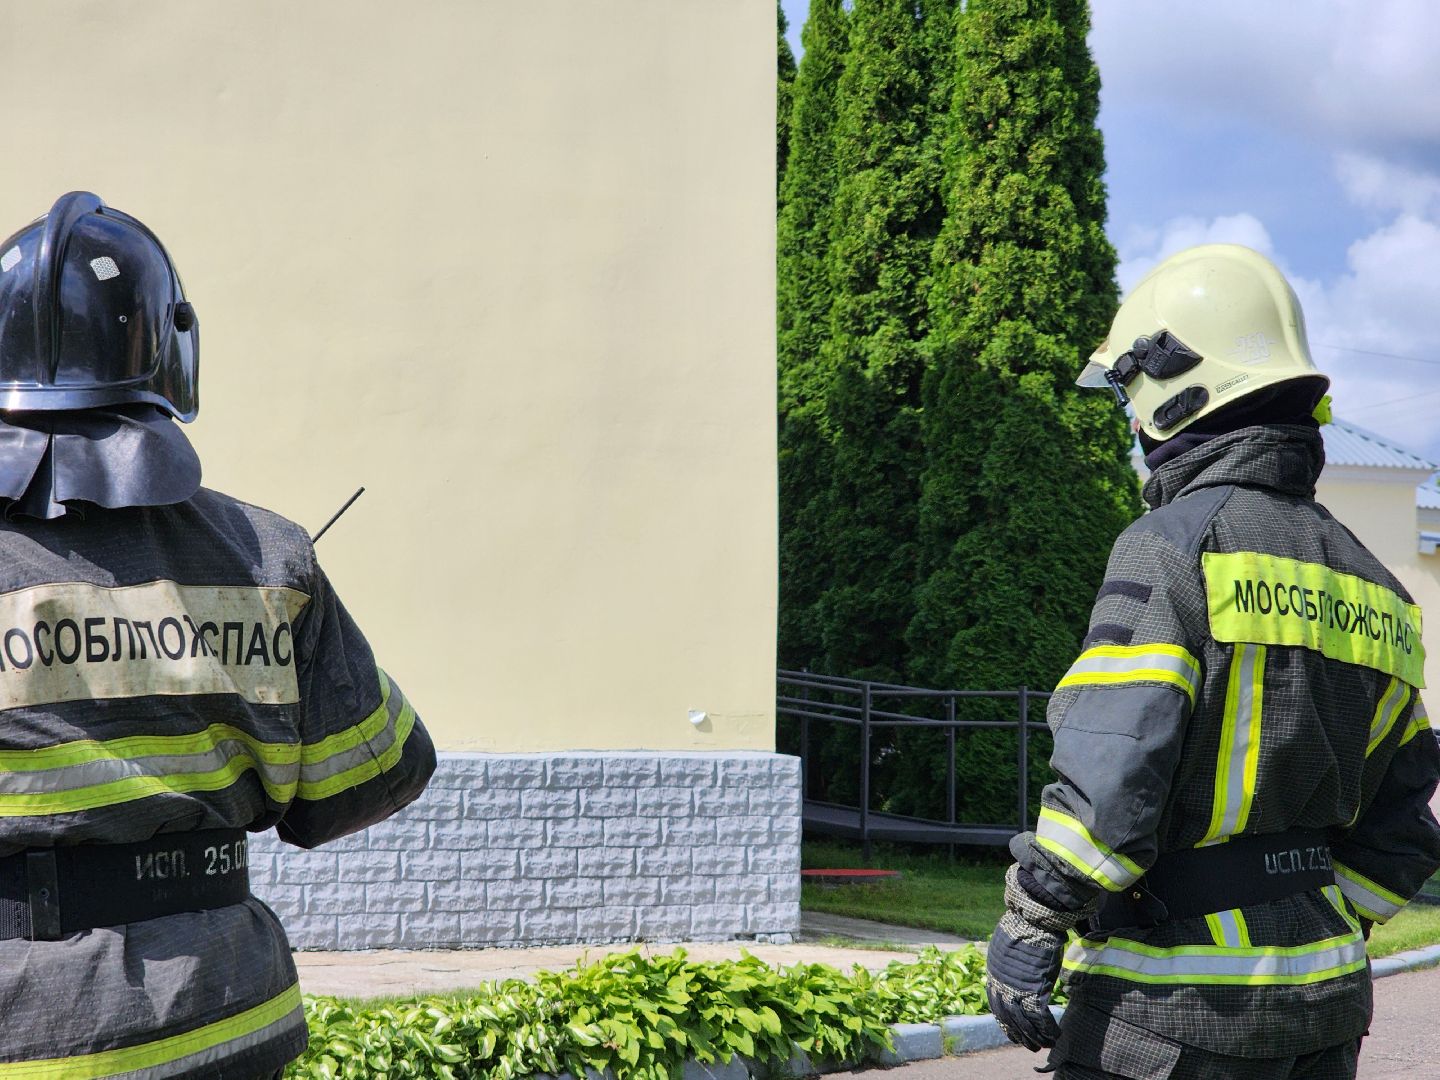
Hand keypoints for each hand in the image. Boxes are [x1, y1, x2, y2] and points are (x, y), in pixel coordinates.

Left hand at [985, 912, 1064, 1050]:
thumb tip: (1015, 968)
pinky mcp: (1034, 990)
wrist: (1032, 920)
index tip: (1012, 1032)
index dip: (1005, 1022)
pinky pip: (1040, 1019)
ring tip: (1045, 1045)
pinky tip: (1056, 1036)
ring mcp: (1017, 989)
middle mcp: (1001, 985)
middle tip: (1030, 1045)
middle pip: (1008, 1019)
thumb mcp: (1006, 947)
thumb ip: (1007, 963)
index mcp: (993, 975)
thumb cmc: (1023, 928)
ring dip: (1035, 1038)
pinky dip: (1048, 1031)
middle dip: (1020, 1035)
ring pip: (1024, 1023)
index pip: (995, 1006)